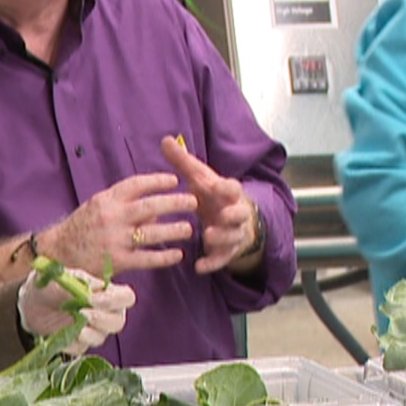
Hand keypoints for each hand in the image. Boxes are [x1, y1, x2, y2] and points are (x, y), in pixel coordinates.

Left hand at [19, 267, 137, 355]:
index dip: (114, 300)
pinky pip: (80, 349)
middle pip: (118, 322)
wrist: (29, 304)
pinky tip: (58, 334)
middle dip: (101, 319)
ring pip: (100, 338)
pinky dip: (69, 342)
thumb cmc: (48, 286)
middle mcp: (104, 313)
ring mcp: (92, 331)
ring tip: (69, 323)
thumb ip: (78, 280)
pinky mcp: (78, 344)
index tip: (91, 299)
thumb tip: (95, 287)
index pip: (126, 297)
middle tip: (81, 313)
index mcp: (105, 293)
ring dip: (85, 332)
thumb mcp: (59, 276)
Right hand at [40, 173, 197, 273]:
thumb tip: (157, 208)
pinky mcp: (118, 261)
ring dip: (174, 230)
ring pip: (152, 233)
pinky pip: (147, 259)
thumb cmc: (83, 226)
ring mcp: (116, 239)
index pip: (136, 185)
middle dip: (175, 202)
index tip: (175, 180)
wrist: (60, 253)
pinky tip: (177, 254)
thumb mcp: (99, 206)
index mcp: (107, 199)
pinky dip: (164, 257)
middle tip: (193, 201)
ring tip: (189, 228)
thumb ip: (125, 203)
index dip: (157, 181)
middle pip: (150, 206)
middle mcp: (112, 217)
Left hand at [161, 135, 260, 273]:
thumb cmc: (212, 196)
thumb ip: (183, 162)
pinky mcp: (228, 251)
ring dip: (223, 237)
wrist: (231, 220)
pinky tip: (199, 266)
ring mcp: (233, 233)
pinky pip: (223, 259)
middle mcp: (235, 212)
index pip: (233, 188)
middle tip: (222, 215)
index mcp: (228, 193)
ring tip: (207, 236)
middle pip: (240, 213)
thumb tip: (165, 139)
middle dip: (233, 214)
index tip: (217, 185)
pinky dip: (213, 262)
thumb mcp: (199, 179)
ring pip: (234, 237)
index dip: (226, 187)